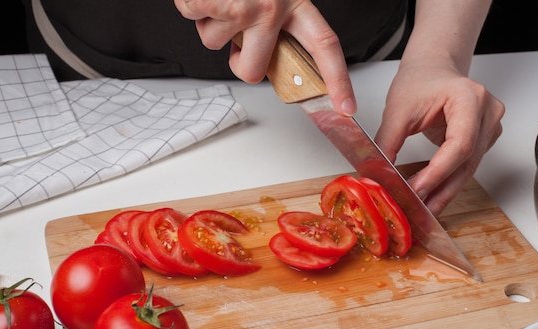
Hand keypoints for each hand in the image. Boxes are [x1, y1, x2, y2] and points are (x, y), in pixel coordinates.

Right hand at [173, 0, 356, 114]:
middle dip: (237, 62)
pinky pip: (192, 18)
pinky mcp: (208, 3)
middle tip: (237, 41)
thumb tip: (267, 56)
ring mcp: (239, 7)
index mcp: (297, 1)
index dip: (338, 80)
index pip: (325, 46)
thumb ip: (281, 18)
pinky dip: (191, 3)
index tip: (346, 108)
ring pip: (214, 43)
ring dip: (211, 21)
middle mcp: (270, 8)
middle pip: (252, 70)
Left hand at [375, 59, 504, 215]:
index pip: (459, 145)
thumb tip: (378, 175)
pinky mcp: (484, 139)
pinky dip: (446, 182)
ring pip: (468, 170)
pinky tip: (430, 196)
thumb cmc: (420, 81)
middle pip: (466, 163)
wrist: (433, 69)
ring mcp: (490, 127)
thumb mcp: (397, 110)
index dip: (437, 173)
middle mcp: (488, 112)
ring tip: (422, 211)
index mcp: (470, 98)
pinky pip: (465, 167)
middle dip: (439, 190)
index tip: (415, 191)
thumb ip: (387, 143)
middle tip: (418, 212)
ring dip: (443, 192)